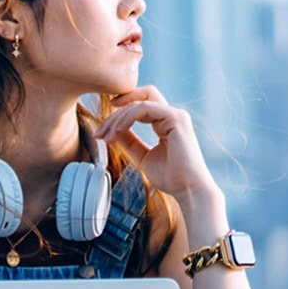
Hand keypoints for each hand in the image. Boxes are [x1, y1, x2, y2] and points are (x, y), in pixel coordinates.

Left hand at [94, 87, 217, 201]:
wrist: (188, 189)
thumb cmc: (170, 177)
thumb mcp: (142, 156)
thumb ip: (130, 142)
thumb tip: (113, 131)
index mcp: (166, 122)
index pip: (140, 105)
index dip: (120, 110)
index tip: (103, 126)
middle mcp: (172, 115)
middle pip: (138, 99)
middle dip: (115, 113)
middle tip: (99, 133)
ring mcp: (175, 115)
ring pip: (139, 103)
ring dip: (118, 118)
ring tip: (107, 136)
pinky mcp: (176, 118)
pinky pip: (146, 108)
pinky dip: (128, 117)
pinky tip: (118, 131)